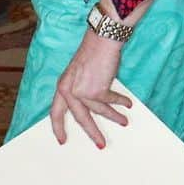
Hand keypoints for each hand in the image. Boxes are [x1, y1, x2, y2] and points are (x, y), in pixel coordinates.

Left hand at [49, 32, 131, 148]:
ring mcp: (81, 91)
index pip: (56, 111)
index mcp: (62, 85)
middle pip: (79, 118)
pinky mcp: (96, 90)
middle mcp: (68, 89)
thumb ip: (80, 90)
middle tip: (101, 144)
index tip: (61, 140)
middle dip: (92, 132)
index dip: (58, 127)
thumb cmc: (92, 54)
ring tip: (124, 122)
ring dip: (114, 117)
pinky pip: (111, 102)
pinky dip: (120, 103)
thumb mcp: (79, 74)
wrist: (101, 40)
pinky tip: (127, 104)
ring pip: (99, 112)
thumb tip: (91, 109)